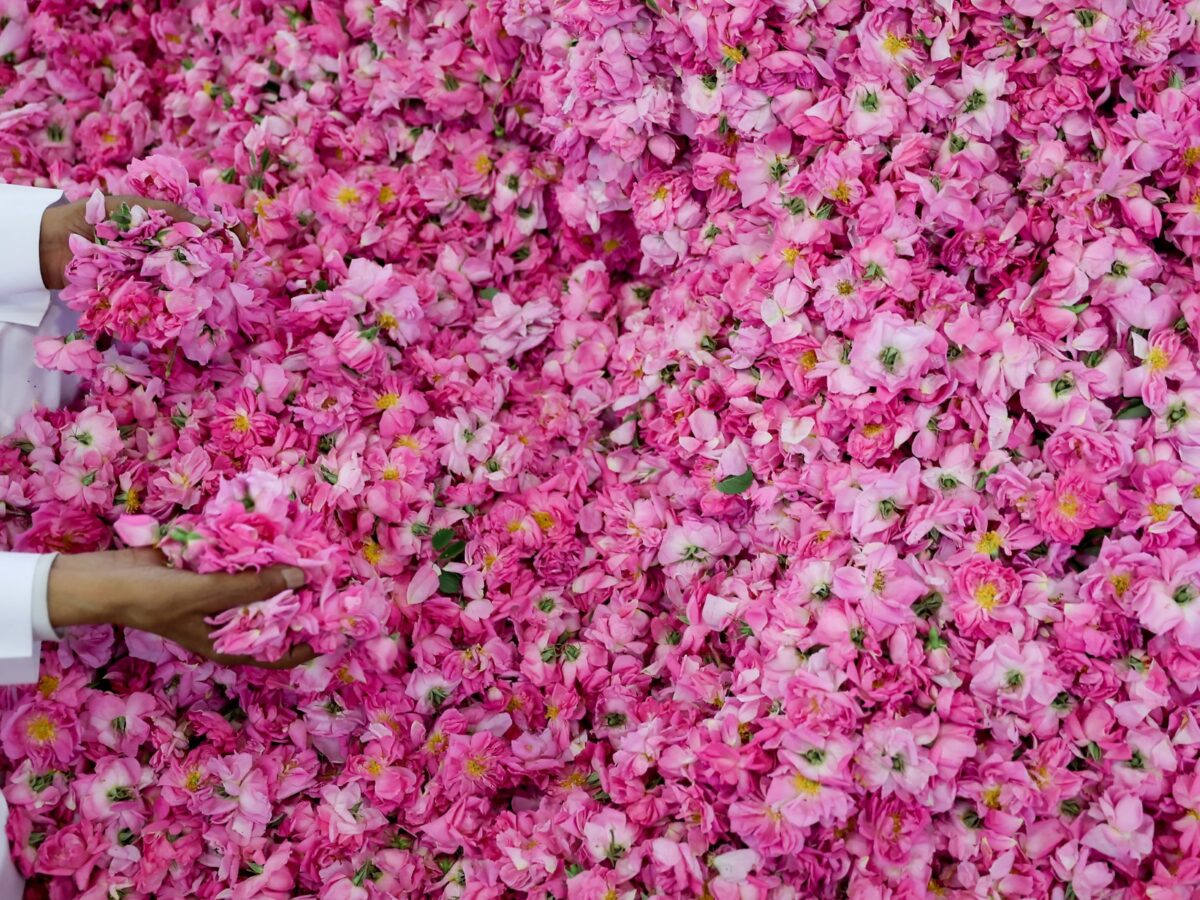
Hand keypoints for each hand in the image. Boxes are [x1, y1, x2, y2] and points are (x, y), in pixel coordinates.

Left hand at [38, 194, 249, 290]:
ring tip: (216, 291)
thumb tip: (207, 224)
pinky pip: (167, 302)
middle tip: (234, 270)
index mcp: (166, 225)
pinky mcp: (143, 295)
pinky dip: (179, 307)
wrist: (52, 243)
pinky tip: (190, 307)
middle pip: (203, 258)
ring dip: (203, 288)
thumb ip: (170, 214)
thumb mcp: (134, 207)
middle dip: (221, 265)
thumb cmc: (92, 217)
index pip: (206, 228)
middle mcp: (166, 251)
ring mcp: (156, 274)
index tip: (243, 242)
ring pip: (189, 282)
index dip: (227, 234)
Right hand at [47, 548, 313, 668]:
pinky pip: (241, 564)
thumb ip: (252, 587)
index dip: (308, 644)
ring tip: (312, 554)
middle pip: (274, 615)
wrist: (106, 579)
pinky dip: (257, 553)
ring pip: (261, 587)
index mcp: (227, 643)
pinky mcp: (211, 572)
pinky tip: (278, 535)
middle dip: (299, 599)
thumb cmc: (153, 599)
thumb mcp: (206, 595)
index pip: (278, 654)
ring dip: (280, 571)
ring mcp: (220, 596)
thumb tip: (299, 578)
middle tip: (330, 579)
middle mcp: (229, 622)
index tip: (336, 629)